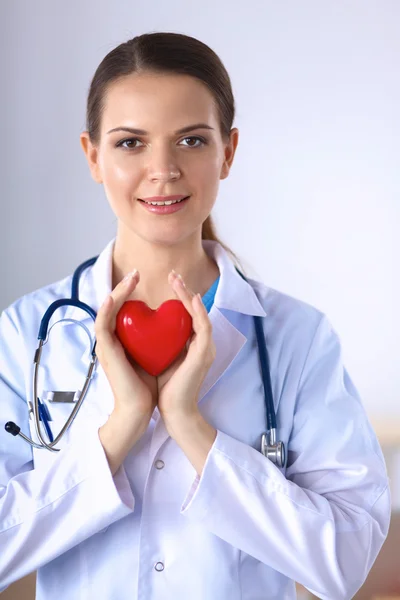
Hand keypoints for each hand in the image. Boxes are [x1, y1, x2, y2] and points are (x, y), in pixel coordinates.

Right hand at [94, 270, 157, 418]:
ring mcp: (106, 345)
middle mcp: (112, 340)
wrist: (140, 409)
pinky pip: (101, 326)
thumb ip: (160, 339)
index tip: (143, 284)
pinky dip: (105, 310)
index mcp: (123, 340)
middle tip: (136, 273)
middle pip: (113, 306)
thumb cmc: (150, 385)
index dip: (132, 293)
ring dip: (116, 292)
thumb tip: (174, 324)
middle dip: (123, 287)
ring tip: (129, 279)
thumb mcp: (158, 354)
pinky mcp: (105, 351)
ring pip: (105, 311)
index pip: (124, 310)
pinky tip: (112, 297)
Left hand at [157, 271, 215, 423]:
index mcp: (193, 344)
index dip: (180, 296)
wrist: (174, 412)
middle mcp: (202, 344)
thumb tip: (143, 327)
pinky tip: (189, 299)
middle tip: (172, 274)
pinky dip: (198, 312)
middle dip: (184, 290)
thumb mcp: (160, 358)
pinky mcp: (204, 354)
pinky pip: (204, 327)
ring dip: (189, 296)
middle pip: (196, 310)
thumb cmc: (166, 388)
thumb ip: (158, 342)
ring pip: (201, 314)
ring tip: (177, 281)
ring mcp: (205, 349)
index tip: (167, 283)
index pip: (188, 314)